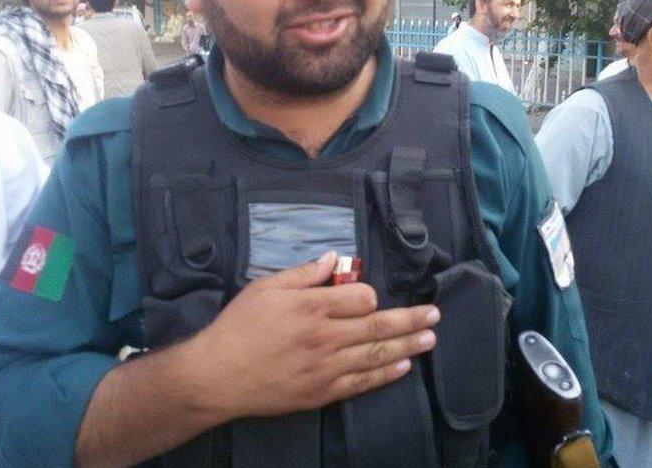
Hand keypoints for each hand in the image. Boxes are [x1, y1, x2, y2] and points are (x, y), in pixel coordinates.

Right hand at [182, 252, 439, 420]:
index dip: (371, 295)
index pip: (359, 298)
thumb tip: (334, 258)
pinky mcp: (321, 392)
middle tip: (435, 315)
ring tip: (430, 338)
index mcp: (311, 307)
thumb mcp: (265, 288)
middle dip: (410, 319)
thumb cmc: (239, 327)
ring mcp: (325, 368)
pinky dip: (384, 375)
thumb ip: (303, 274)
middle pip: (377, 327)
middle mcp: (324, 337)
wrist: (216, 376)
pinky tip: (402, 366)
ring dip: (407, 346)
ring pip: (375, 356)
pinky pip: (361, 383)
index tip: (373, 296)